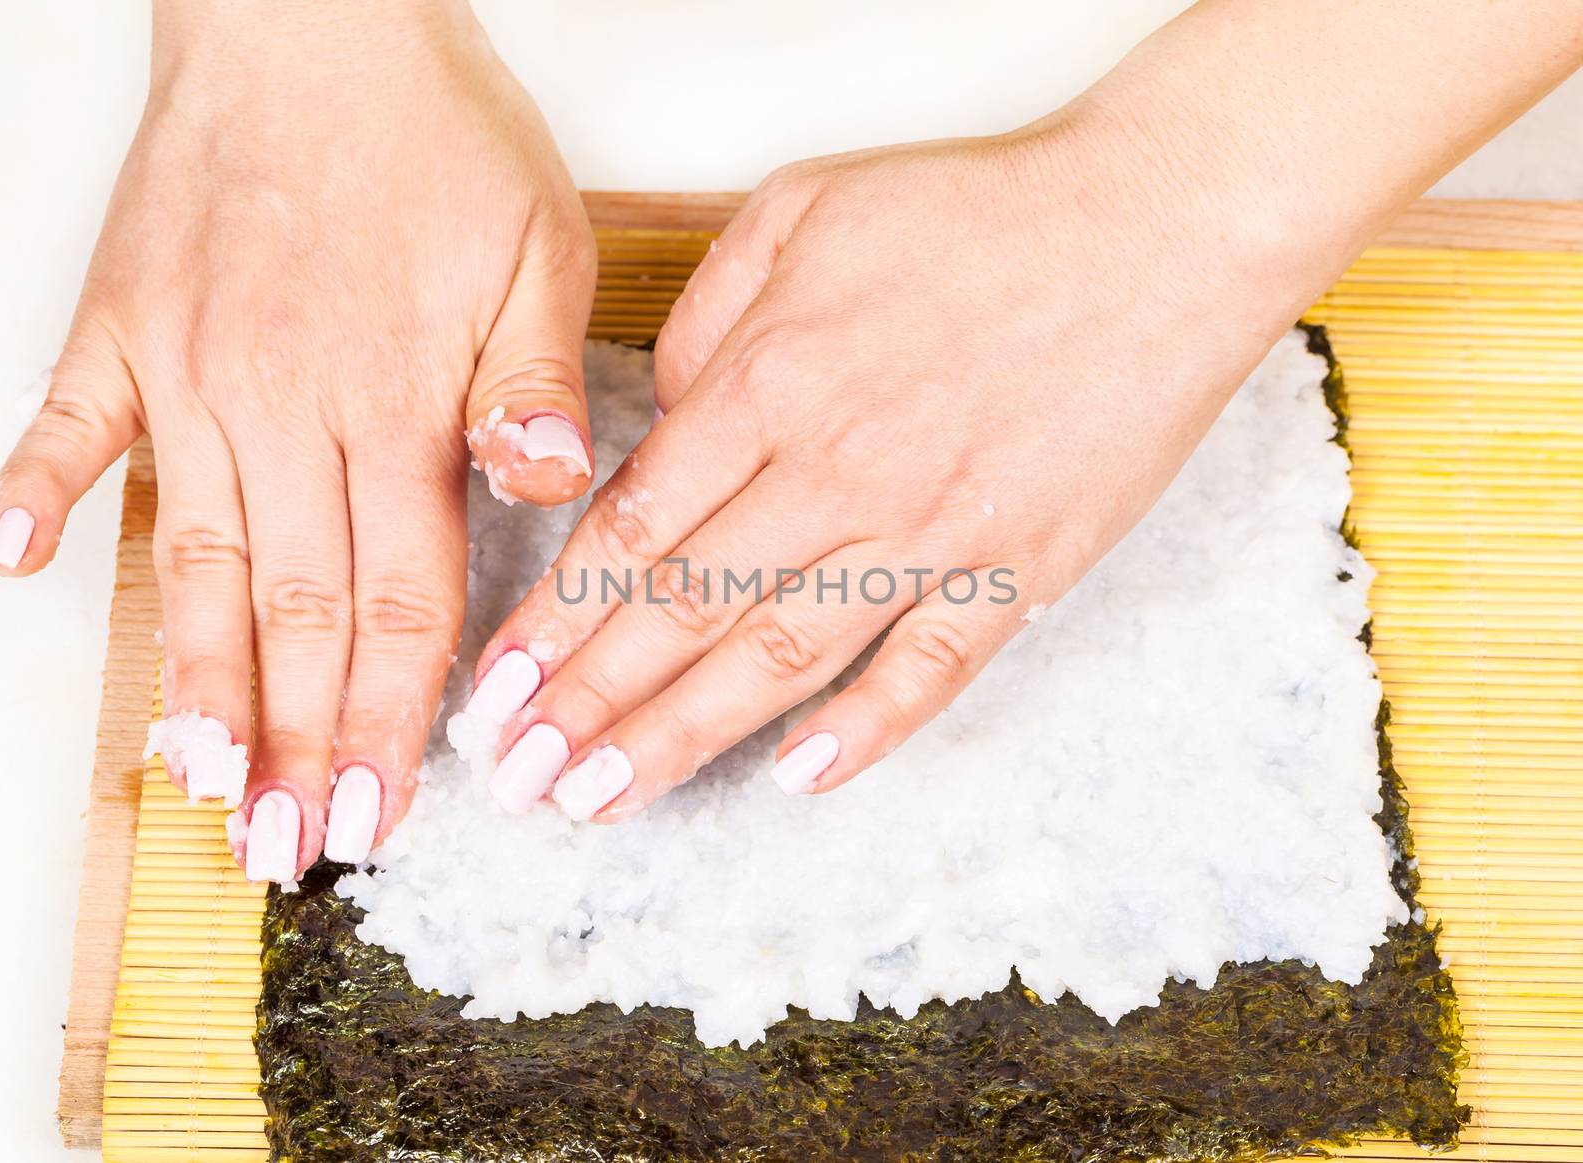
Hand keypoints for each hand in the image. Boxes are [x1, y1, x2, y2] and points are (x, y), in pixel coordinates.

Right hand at [0, 0, 595, 877]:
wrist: (316, 22)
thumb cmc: (436, 136)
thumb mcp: (539, 251)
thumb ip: (534, 382)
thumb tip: (552, 484)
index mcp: (398, 407)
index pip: (402, 604)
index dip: (392, 722)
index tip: (379, 814)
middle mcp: (284, 410)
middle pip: (298, 613)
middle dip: (299, 744)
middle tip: (287, 850)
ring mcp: (187, 374)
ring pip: (195, 559)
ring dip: (197, 679)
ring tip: (195, 783)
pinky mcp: (119, 328)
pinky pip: (63, 428)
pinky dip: (31, 498)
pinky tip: (6, 572)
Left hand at [458, 103, 1326, 821]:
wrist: (1159, 226)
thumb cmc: (980, 211)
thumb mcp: (804, 208)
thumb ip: (708, 315)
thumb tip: (660, 416)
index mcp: (770, 382)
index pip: (630, 533)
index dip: (553, 624)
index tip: (497, 689)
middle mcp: (837, 470)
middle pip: (683, 613)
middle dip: (588, 707)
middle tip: (522, 777)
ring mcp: (932, 529)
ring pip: (782, 660)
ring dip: (682, 739)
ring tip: (606, 801)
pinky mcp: (1019, 567)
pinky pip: (931, 671)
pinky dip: (865, 731)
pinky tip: (797, 777)